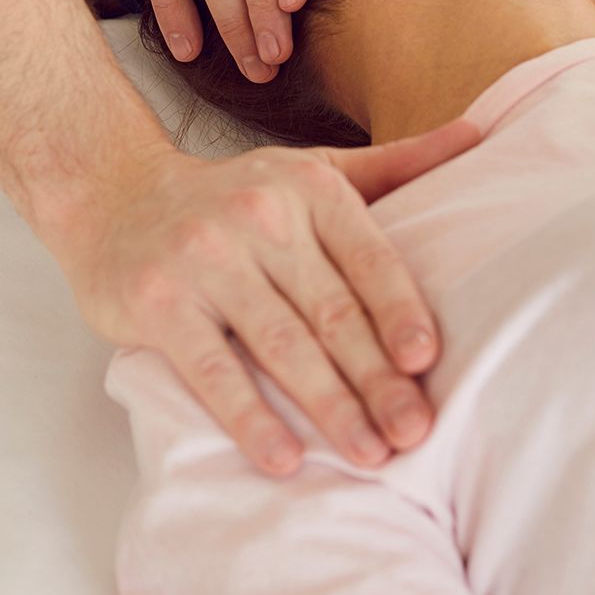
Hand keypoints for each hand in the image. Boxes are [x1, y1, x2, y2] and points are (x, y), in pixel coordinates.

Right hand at [64, 117, 480, 473]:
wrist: (112, 194)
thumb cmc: (231, 197)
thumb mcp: (311, 171)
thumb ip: (394, 165)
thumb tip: (482, 137)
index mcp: (307, 188)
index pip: (367, 258)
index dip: (399, 312)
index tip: (426, 362)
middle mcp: (257, 216)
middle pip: (331, 312)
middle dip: (378, 380)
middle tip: (413, 433)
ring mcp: (204, 260)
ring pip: (281, 346)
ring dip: (329, 407)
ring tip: (367, 454)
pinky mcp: (158, 303)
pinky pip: (213, 370)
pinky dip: (249, 418)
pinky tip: (283, 457)